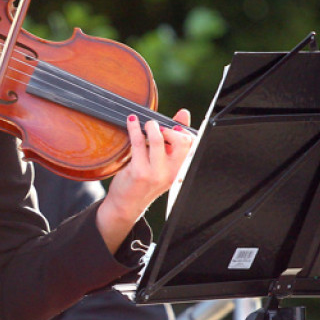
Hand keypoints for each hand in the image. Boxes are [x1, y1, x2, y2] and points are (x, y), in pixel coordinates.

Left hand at [95, 109, 193, 252]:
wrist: (127, 206)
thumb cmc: (144, 181)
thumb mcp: (163, 163)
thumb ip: (172, 140)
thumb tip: (183, 113)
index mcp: (179, 170)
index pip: (192, 145)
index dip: (184, 131)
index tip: (173, 126)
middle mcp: (171, 173)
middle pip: (181, 142)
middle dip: (169, 129)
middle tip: (157, 127)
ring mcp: (155, 173)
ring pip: (158, 140)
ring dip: (151, 126)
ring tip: (145, 123)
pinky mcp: (139, 172)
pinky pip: (138, 142)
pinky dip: (134, 128)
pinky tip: (131, 122)